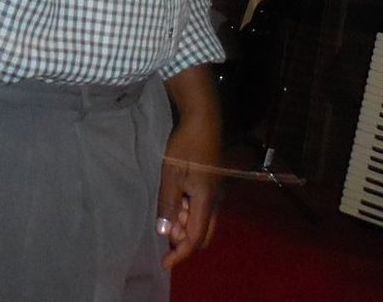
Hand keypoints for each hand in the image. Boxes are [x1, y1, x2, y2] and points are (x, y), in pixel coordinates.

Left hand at [157, 66, 221, 269]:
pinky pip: (203, 209)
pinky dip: (189, 213)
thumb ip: (168, 206)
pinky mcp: (213, 184)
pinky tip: (176, 202)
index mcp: (207, 202)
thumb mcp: (171, 176)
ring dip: (186, 225)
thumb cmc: (185, 146)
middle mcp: (216, 202)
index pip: (195, 239)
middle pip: (203, 235)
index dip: (180, 254)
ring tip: (168, 213)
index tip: (164, 264)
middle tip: (165, 235)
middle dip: (184, 242)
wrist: (203, 119)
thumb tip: (165, 233)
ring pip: (203, 222)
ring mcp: (217, 193)